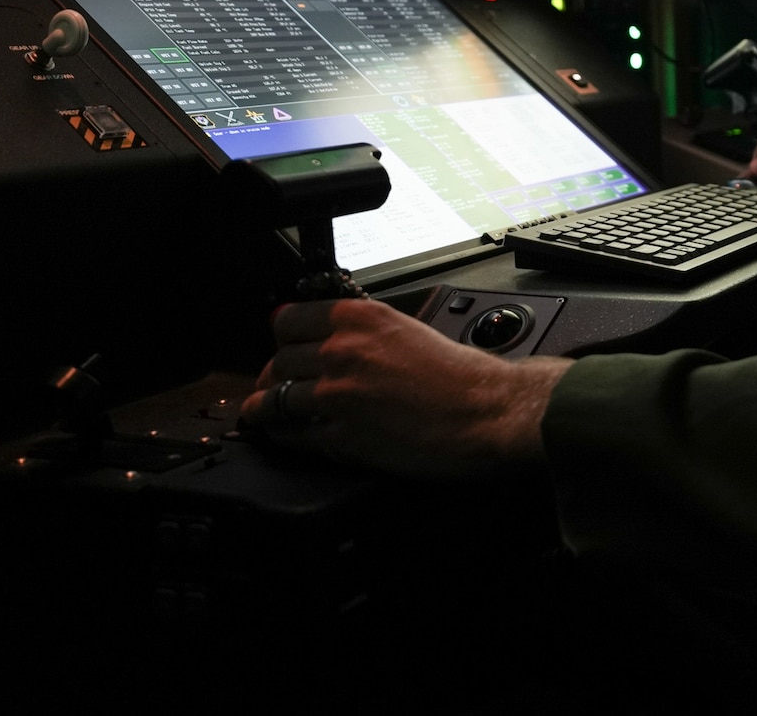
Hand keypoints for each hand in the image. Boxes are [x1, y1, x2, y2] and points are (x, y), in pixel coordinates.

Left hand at [239, 297, 571, 479]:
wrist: (491, 411)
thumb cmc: (466, 377)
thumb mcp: (411, 332)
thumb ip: (370, 335)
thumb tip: (342, 344)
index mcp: (362, 319)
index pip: (288, 319)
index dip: (283, 336)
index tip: (284, 344)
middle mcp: (344, 351)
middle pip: (278, 360)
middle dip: (276, 374)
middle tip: (280, 383)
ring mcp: (338, 395)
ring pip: (274, 398)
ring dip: (268, 407)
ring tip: (265, 413)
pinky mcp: (341, 437)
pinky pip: (292, 435)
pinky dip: (286, 436)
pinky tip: (286, 435)